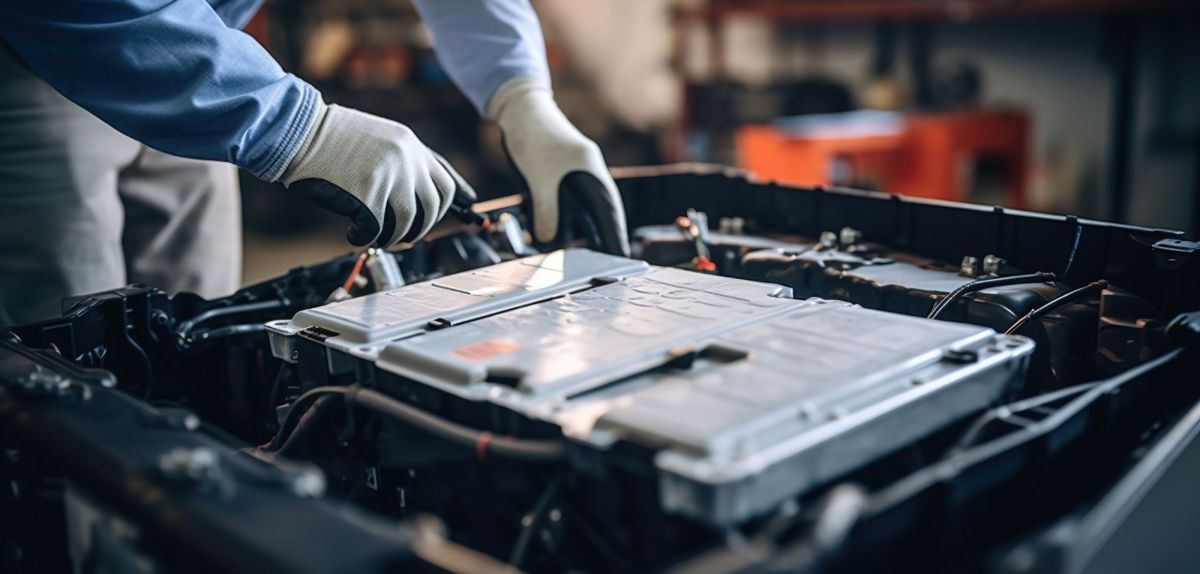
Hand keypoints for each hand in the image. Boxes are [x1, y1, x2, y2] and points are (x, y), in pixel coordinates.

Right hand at [278, 101, 475, 246]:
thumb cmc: (331, 137)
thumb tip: (421, 192)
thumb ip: (403, 160)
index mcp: (410, 145)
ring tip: (378, 235)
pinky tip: (353, 233)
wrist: (297, 130)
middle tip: (406, 235)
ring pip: (407, 223)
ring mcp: (388, 177)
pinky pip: (375, 231)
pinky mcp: (366, 195)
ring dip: (393, 237)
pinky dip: (364, 239)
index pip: (445, 181)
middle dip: (421, 227)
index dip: (453, 203)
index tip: (461, 212)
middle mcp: (406, 159)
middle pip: (433, 207)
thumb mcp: (379, 137)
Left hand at [487, 77, 629, 255]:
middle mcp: (588, 175)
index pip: (609, 213)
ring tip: (585, 256)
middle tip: (609, 264)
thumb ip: (545, 211)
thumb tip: (548, 241)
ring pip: (584, 210)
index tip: (622, 258)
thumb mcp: (537, 178)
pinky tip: (556, 235)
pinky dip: (564, 220)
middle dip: (604, 239)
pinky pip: (568, 204)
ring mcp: (574, 175)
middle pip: (601, 214)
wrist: (518, 107)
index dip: (615, 237)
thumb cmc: (532, 136)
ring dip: (582, 231)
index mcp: (592, 172)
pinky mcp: (559, 176)